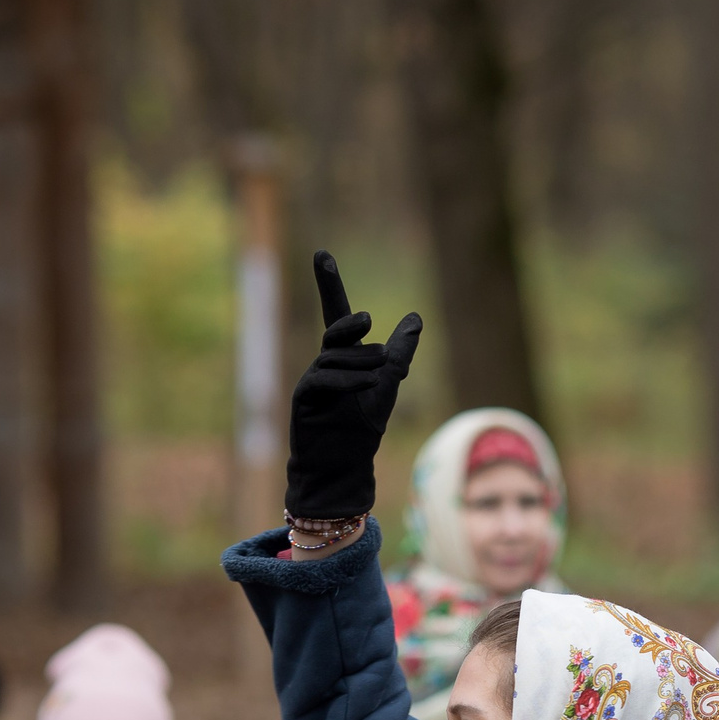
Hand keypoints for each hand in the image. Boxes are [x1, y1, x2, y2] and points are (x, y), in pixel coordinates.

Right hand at [284, 251, 422, 521]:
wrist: (345, 465)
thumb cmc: (362, 426)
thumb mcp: (387, 384)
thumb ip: (399, 352)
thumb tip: (415, 317)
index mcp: (343, 356)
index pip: (337, 313)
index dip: (329, 284)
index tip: (322, 254)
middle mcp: (324, 362)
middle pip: (335, 329)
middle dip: (351, 324)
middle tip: (371, 320)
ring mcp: (311, 379)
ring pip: (335, 356)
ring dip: (361, 363)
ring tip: (378, 377)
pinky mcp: (303, 399)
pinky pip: (323, 379)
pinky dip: (348, 381)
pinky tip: (367, 384)